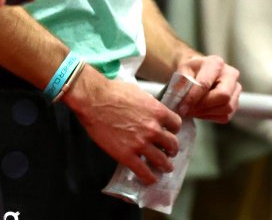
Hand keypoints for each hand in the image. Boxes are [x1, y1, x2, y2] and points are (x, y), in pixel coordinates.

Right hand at [63, 66, 182, 184]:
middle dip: (173, 149)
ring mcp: (140, 143)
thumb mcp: (140, 94)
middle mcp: (153, 128)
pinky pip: (142, 170)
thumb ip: (149, 105)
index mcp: (158, 111)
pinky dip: (149, 177)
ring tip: (165, 168)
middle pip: (172, 143)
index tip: (171, 132)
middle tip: (171, 152)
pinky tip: (151, 179)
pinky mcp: (126, 154)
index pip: (176, 124)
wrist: (95, 100)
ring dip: (165, 165)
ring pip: (161, 159)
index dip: (174, 129)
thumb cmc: (114, 92)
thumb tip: (151, 110)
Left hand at [175, 54, 241, 122]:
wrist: (198, 73)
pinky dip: (211, 116)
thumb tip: (180, 100)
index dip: (192, 98)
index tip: (181, 108)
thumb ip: (181, 84)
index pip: (205, 84)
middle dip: (204, 106)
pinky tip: (201, 111)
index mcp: (215, 63)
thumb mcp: (181, 72)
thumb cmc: (190, 72)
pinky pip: (225, 116)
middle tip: (188, 110)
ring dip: (206, 113)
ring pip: (226, 108)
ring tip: (193, 110)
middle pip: (224, 96)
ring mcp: (236, 88)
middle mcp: (231, 74)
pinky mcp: (235, 101)